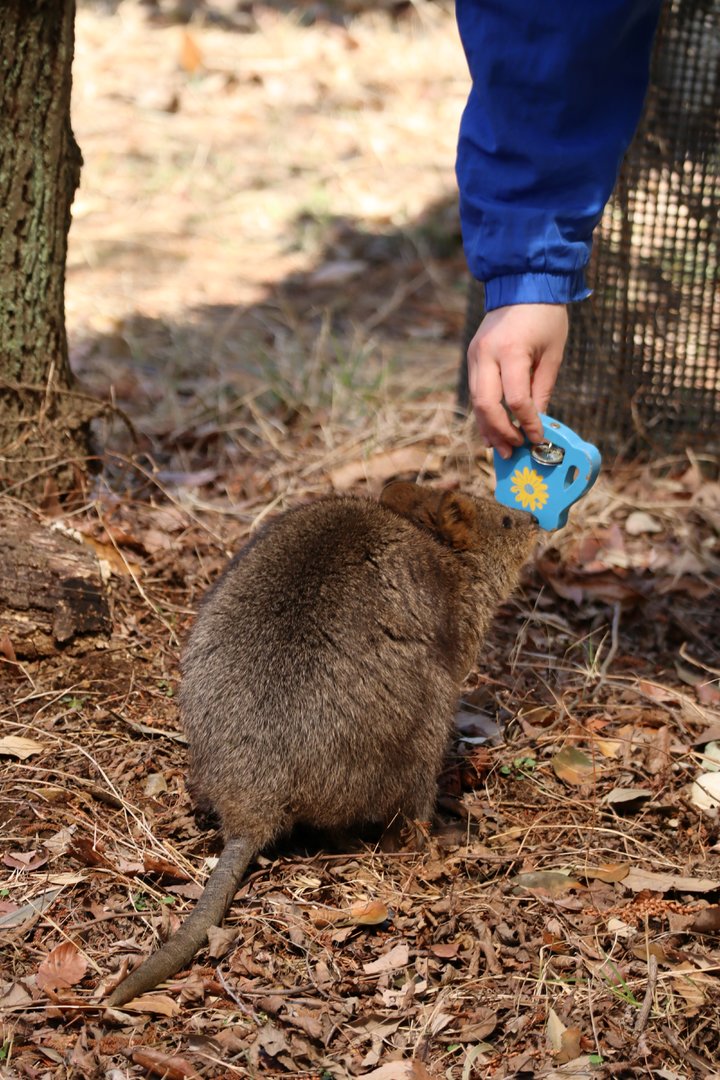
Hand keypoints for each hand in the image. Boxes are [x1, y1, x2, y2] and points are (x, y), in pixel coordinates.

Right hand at [467, 303, 567, 458]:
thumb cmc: (545, 316)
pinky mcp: (471, 356)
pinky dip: (482, 413)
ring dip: (488, 427)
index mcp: (511, 351)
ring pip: (475, 401)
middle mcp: (486, 354)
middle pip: (486, 405)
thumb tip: (536, 422)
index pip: (516, 399)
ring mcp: (474, 355)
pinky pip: (474, 391)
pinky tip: (491, 430)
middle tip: (515, 449)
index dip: (528, 423)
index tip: (538, 438)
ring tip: (501, 448)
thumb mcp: (552, 353)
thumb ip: (541, 388)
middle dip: (501, 431)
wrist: (522, 282)